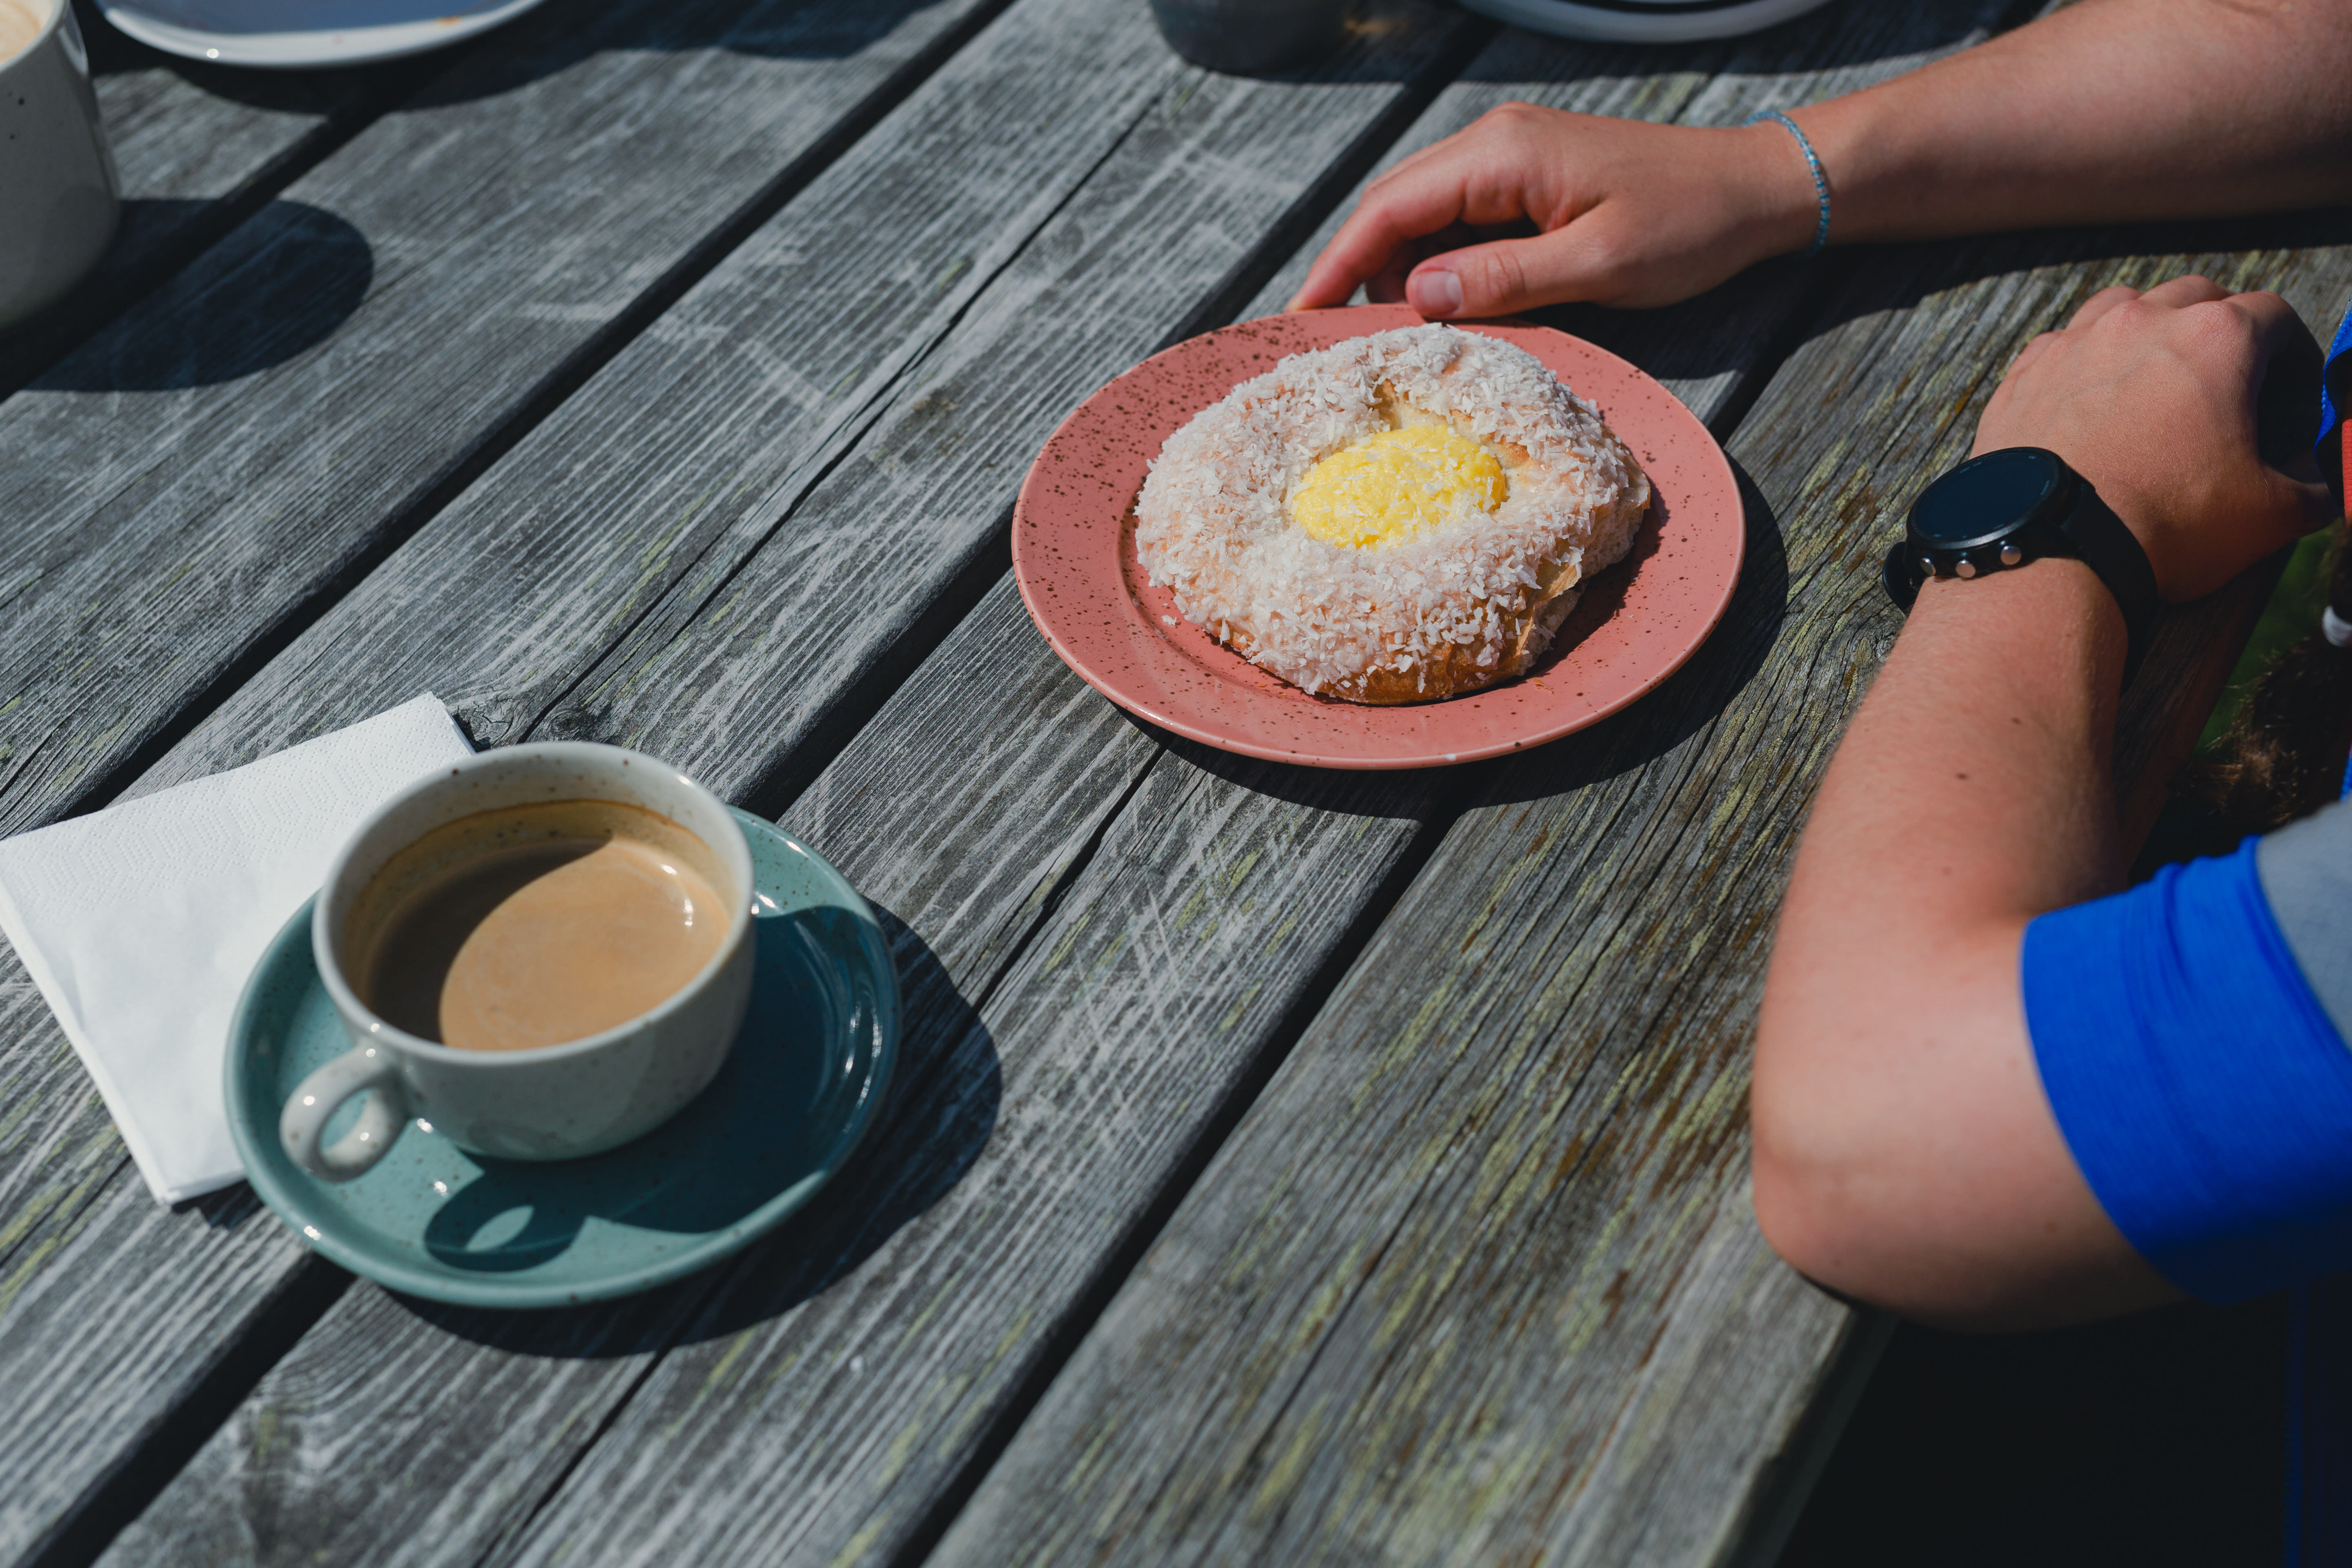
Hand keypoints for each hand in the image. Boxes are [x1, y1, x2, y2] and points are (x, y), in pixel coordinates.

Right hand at [1287, 104, 1822, 316]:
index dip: (1337, 265)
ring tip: (1396, 337)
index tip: (1301, 319)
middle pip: (1393, 208)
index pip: (1389, 209)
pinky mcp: (1525, 180)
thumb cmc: (1689, 224)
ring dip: (1401, 274)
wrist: (1753, 189)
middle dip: (1357, 273)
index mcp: (1502, 154)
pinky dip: (1441, 266)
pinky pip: (1459, 222)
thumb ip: (1505, 279)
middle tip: (1334, 344)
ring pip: (1422, 217)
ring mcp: (1509, 158)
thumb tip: (1419, 294)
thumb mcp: (1598, 265)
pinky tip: (1447, 310)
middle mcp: (1494, 143)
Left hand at [1972, 275, 2331, 601]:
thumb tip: (2322, 482)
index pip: (2275, 315)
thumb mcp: (2270, 514)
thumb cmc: (2165, 526)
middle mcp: (2141, 321)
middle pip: (2197, 296)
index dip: (2293, 351)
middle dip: (2220, 327)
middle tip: (2225, 377)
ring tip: (2155, 375)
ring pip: (2124, 305)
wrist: (2053, 553)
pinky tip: (2090, 398)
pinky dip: (2084, 361)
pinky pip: (2062, 344)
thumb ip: (2313, 486)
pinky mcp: (2024, 374)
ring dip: (2148, 329)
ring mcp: (2075, 342)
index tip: (2289, 386)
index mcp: (2215, 338)